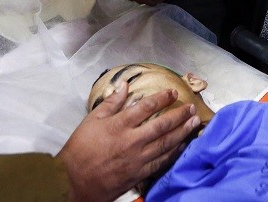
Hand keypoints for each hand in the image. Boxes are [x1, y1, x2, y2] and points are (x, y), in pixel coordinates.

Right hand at [57, 83, 199, 201]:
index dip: (162, 98)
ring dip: (182, 132)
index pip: (147, 107)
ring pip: (166, 143)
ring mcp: (137, 159)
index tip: (173, 92)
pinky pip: (161, 161)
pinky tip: (182, 145)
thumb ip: (111, 103)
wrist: (73, 181)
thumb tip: (125, 86)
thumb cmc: (80, 149)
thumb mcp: (91, 120)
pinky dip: (174, 152)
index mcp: (119, 125)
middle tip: (191, 108)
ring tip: (194, 123)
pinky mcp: (139, 173)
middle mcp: (131, 141)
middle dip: (180, 115)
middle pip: (162, 125)